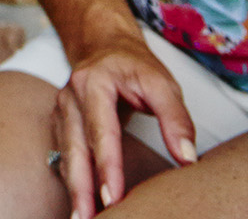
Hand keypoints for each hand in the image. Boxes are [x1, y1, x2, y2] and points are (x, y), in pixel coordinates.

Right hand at [52, 31, 197, 216]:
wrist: (103, 46)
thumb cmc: (135, 66)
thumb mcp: (162, 83)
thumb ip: (176, 119)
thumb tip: (188, 159)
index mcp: (94, 83)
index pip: (101, 131)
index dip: (107, 167)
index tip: (113, 198)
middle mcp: (70, 96)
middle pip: (74, 148)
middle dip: (80, 187)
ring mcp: (60, 109)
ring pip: (65, 155)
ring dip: (73, 189)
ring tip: (82, 218)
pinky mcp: (59, 122)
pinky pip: (63, 155)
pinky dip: (72, 180)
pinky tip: (80, 202)